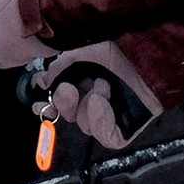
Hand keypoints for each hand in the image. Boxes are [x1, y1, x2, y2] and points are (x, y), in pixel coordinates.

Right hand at [34, 41, 160, 149]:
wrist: (144, 50)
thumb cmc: (117, 46)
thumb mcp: (80, 51)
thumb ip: (59, 67)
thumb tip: (42, 82)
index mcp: (84, 84)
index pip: (60, 105)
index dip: (47, 107)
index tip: (39, 103)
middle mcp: (96, 100)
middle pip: (71, 116)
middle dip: (65, 104)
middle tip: (68, 90)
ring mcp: (113, 114)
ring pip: (86, 126)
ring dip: (88, 106)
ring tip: (103, 85)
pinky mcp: (128, 126)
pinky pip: (107, 137)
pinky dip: (100, 122)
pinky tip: (102, 102)